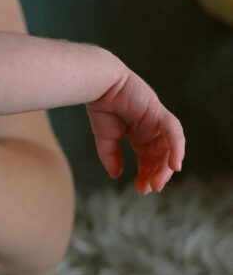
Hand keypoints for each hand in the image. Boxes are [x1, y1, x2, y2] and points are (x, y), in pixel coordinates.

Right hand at [86, 72, 184, 193]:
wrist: (98, 85)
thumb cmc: (101, 105)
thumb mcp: (105, 137)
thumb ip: (111, 156)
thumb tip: (116, 175)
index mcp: (140, 134)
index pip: (149, 158)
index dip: (147, 174)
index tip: (140, 188)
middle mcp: (152, 129)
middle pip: (161, 157)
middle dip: (156, 174)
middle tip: (149, 188)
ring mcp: (158, 121)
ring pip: (169, 148)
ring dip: (165, 167)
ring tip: (157, 182)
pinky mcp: (159, 113)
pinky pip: (173, 133)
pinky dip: (176, 149)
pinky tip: (174, 165)